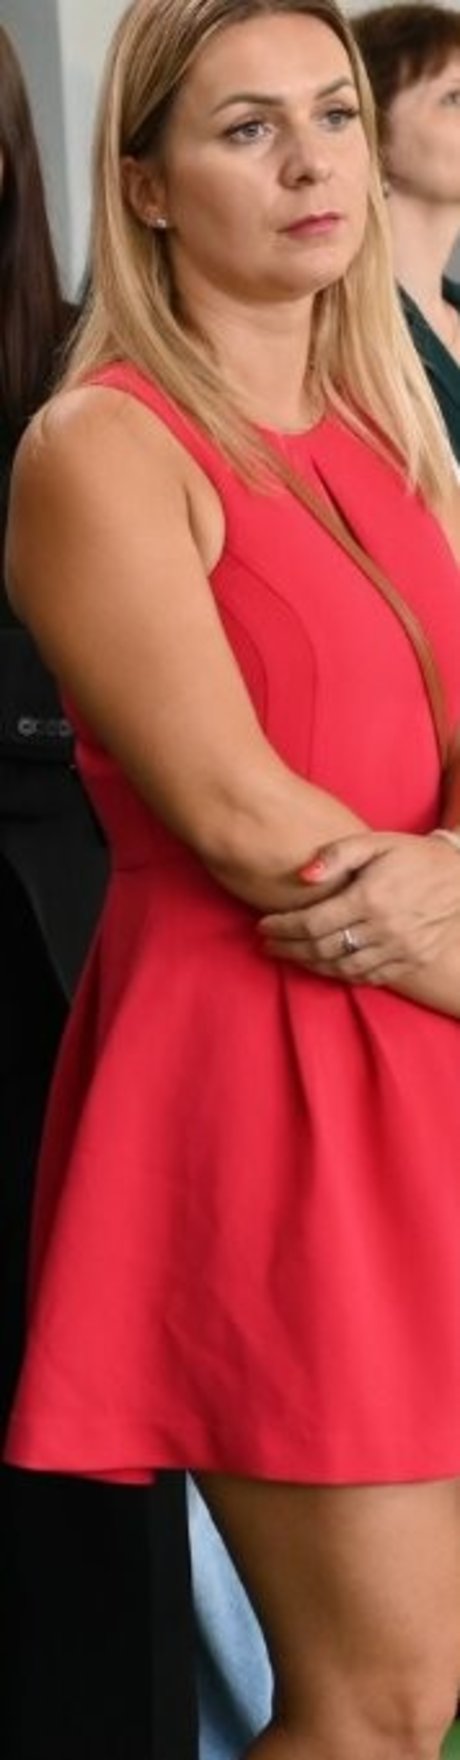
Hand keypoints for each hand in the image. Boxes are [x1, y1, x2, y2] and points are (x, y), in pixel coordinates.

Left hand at [258, 830, 459, 989]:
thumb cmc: (412, 855)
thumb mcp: (375, 843)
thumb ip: (337, 854)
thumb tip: (303, 875)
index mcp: (370, 898)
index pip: (313, 923)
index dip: (283, 928)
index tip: (263, 926)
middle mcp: (384, 929)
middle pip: (322, 949)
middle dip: (288, 948)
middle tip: (267, 944)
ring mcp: (399, 950)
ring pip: (342, 968)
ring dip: (309, 965)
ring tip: (289, 955)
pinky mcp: (411, 962)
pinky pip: (367, 977)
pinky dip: (340, 974)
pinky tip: (323, 965)